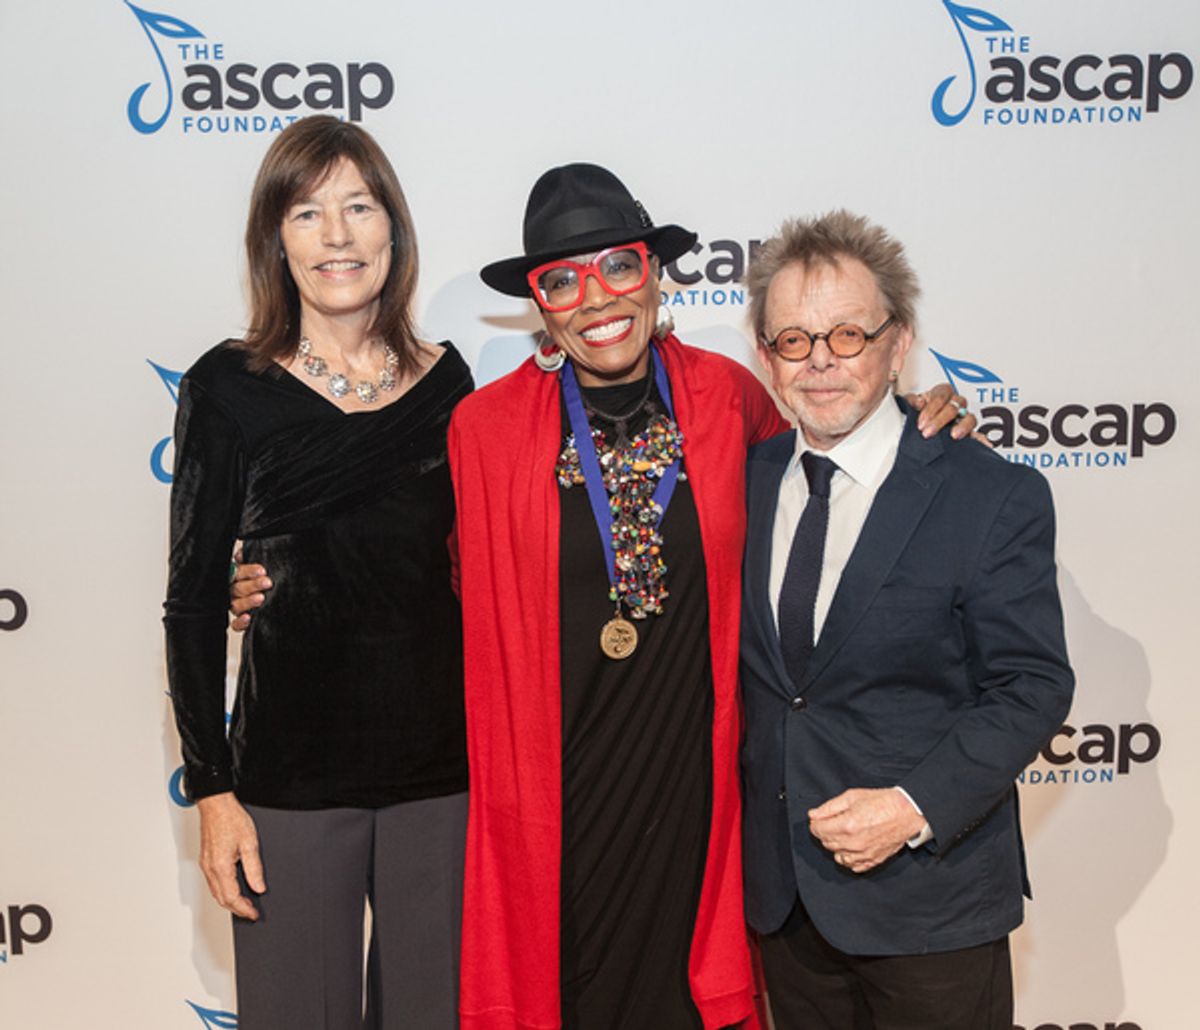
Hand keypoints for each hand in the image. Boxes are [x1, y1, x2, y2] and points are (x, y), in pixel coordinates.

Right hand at [196, 792, 264, 919]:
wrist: (216, 804)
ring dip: (229, 901)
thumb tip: (259, 887)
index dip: (244, 909)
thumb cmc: (231, 819)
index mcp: (220, 866)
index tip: (254, 914)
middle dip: (236, 909)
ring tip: (244, 904)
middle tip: (251, 913)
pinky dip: (223, 891)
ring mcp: (206, 865)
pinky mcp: (206, 860)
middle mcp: (210, 868)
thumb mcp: (250, 843)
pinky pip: (213, 883)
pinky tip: (233, 889)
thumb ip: (254, 868)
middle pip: (221, 899)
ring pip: (216, 892)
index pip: (232, 897)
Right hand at [229, 545, 270, 632]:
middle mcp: (233, 592)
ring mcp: (235, 606)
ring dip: (248, 602)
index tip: (262, 570)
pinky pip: (235, 624)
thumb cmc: (262, 579)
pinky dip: (240, 622)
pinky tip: (249, 618)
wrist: (270, 594)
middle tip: (266, 583)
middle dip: (253, 585)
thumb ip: (250, 559)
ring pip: (236, 605)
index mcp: (235, 577)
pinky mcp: (239, 621)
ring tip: (261, 598)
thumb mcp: (258, 568)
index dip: (249, 571)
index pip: (238, 572)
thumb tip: (243, 554)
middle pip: (237, 588)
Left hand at [808, 787, 927, 873]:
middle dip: (825, 833)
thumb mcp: (852, 797)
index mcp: (847, 825)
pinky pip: (853, 867)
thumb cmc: (882, 802)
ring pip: (837, 857)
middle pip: (826, 843)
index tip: (818, 820)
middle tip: (832, 823)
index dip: (815, 824)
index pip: (818, 830)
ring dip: (836, 846)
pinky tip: (852, 847)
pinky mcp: (873, 861)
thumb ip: (830, 807)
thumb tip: (813, 814)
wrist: (907, 812)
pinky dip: (849, 858)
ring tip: (843, 835)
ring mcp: (864, 854)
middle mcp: (854, 843)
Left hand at [906, 382, 975, 439]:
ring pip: (968, 417)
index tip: (921, 423)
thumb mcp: (912, 404)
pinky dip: (973, 434)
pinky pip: (975, 429)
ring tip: (953, 435)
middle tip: (927, 433)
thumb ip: (911, 401)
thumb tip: (918, 403)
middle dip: (939, 421)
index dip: (930, 410)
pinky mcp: (968, 429)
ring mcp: (965, 415)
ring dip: (961, 426)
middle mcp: (956, 402)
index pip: (940, 396)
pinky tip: (967, 439)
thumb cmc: (919, 411)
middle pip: (953, 407)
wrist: (923, 425)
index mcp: (943, 392)